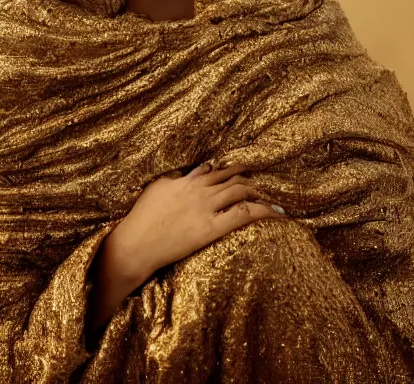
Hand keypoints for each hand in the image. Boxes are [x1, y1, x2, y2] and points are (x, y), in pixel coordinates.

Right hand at [111, 162, 286, 280]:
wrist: (136, 243)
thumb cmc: (142, 216)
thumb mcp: (158, 188)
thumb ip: (178, 179)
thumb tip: (192, 172)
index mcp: (187, 181)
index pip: (217, 170)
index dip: (234, 169)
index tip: (246, 170)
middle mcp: (200, 190)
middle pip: (233, 178)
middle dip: (251, 180)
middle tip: (265, 185)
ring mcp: (206, 208)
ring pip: (240, 191)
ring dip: (259, 192)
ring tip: (274, 197)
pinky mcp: (210, 229)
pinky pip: (242, 215)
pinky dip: (262, 211)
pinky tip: (277, 213)